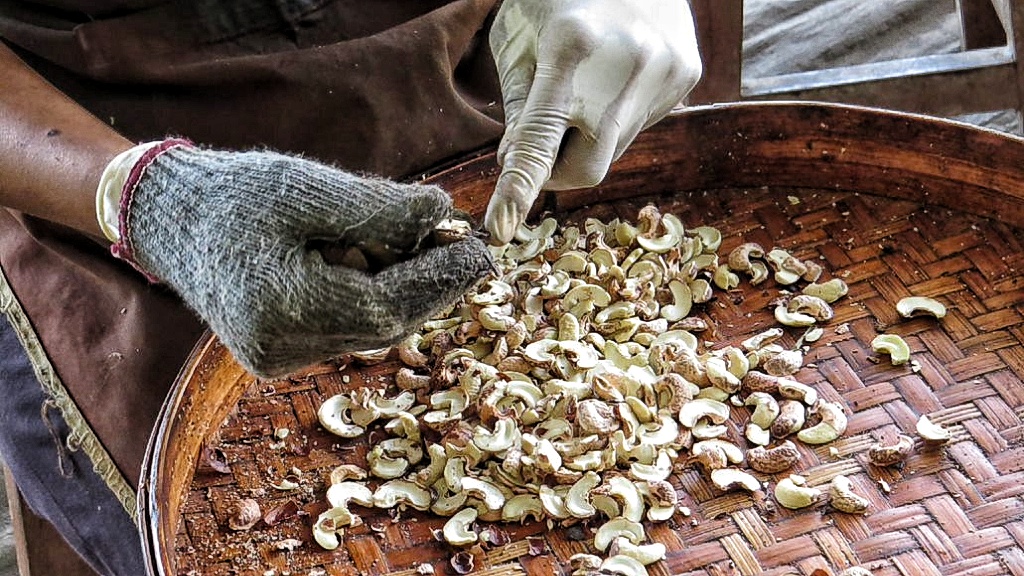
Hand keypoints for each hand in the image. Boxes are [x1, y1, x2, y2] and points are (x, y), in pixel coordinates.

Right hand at [102, 140, 492, 377]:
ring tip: (430, 247)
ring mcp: (276, 358)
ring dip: (407, 292)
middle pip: (384, 325)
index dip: (441, 279)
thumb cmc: (233, 194)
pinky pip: (346, 331)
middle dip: (433, 287)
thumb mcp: (307, 189)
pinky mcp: (277, 354)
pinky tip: (384, 264)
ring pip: (369, 331)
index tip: (481, 250)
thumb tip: (443, 214)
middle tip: (471, 252)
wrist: (169, 218)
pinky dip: (375, 299)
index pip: (387, 304)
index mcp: (282, 308)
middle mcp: (280, 348)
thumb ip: (378, 208)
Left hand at [484, 0, 701, 243]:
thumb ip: (518, 107)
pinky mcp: (688, 74)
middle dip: (558, 169)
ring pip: (615, 149)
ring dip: (590, 135)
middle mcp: (626, 64)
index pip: (537, 140)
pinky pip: (641, 126)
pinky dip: (617, 117)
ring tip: (586, 84)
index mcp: (569, 48)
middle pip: (587, 168)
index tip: (499, 229)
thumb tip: (516, 169)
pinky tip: (614, 75)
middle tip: (540, 143)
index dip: (516, 189)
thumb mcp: (518, 37)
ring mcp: (665, 71)